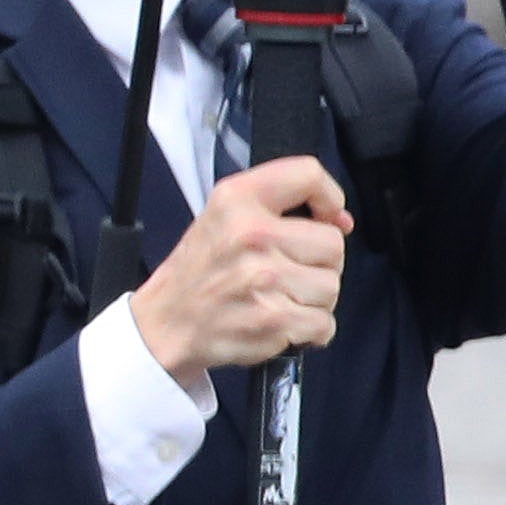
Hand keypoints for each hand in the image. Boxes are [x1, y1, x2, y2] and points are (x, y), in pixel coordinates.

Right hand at [129, 157, 349, 377]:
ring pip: (332, 286)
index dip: (328, 197)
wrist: (163, 325)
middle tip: (282, 273)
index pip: (308, 174)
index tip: (322, 218)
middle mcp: (250, 234)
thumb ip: (282, 205)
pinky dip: (309, 330)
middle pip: (333, 243)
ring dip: (312, 299)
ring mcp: (263, 279)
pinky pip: (324, 323)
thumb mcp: (224, 216)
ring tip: (276, 298)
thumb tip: (342, 221)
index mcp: (236, 200)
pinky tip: (278, 322)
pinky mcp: (273, 319)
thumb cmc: (202, 271)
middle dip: (318, 263)